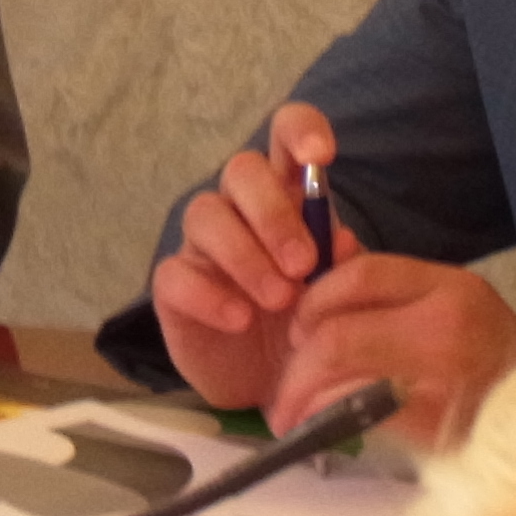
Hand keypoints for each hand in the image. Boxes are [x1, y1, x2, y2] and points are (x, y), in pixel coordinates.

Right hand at [148, 104, 356, 412]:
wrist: (278, 386)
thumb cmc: (311, 322)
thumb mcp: (337, 295)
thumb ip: (342, 265)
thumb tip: (340, 239)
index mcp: (287, 194)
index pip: (284, 135)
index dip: (299, 130)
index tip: (321, 155)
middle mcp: (240, 208)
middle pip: (241, 170)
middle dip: (274, 214)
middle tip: (303, 266)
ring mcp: (202, 246)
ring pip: (205, 214)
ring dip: (246, 255)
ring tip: (281, 300)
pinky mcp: (174, 288)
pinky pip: (175, 273)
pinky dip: (210, 295)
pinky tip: (240, 320)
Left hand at [271, 254, 515, 446]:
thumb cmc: (500, 378)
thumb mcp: (462, 317)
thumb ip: (404, 302)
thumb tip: (326, 303)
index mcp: (452, 288)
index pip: (361, 273)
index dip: (316, 299)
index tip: (300, 328)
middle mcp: (445, 323)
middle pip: (338, 327)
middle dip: (297, 359)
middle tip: (285, 383)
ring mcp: (438, 375)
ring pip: (338, 368)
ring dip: (299, 392)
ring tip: (288, 411)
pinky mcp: (430, 424)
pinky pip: (352, 411)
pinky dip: (320, 418)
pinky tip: (312, 430)